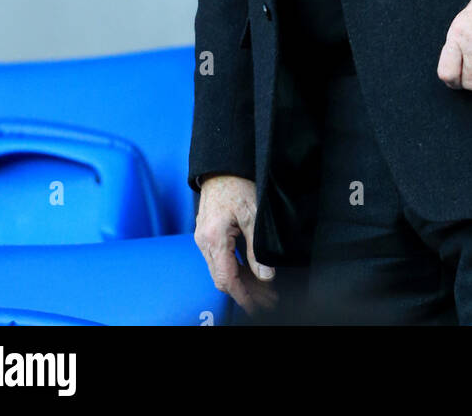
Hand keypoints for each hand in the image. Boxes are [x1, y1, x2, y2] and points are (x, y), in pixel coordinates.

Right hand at [194, 174, 277, 315]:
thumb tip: (266, 276)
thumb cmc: (236, 184)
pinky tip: (251, 273)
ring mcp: (203, 238)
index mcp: (213, 238)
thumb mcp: (252, 215)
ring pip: (221, 270)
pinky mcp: (207, 234)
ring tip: (264, 289)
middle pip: (223, 278)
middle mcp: (204, 241)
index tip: (258, 306)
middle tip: (268, 299)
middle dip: (246, 292)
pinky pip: (220, 259)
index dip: (243, 295)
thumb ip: (257, 249)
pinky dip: (236, 269)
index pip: (226, 278)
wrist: (221, 166)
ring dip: (242, 281)